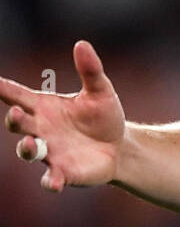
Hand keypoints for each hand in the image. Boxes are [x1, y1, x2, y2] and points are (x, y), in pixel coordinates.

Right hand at [2, 40, 125, 191]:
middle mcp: (40, 129)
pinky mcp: (64, 172)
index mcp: (44, 107)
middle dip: (14, 119)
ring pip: (28, 150)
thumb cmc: (104, 117)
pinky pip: (50, 178)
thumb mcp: (100, 91)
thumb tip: (82, 44)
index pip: (16, 95)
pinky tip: (53, 182)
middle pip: (18, 123)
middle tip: (17, 113)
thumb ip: (90, 70)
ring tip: (32, 143)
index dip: (1, 88)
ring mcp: (50, 151)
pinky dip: (50, 181)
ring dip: (27, 148)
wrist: (121, 147)